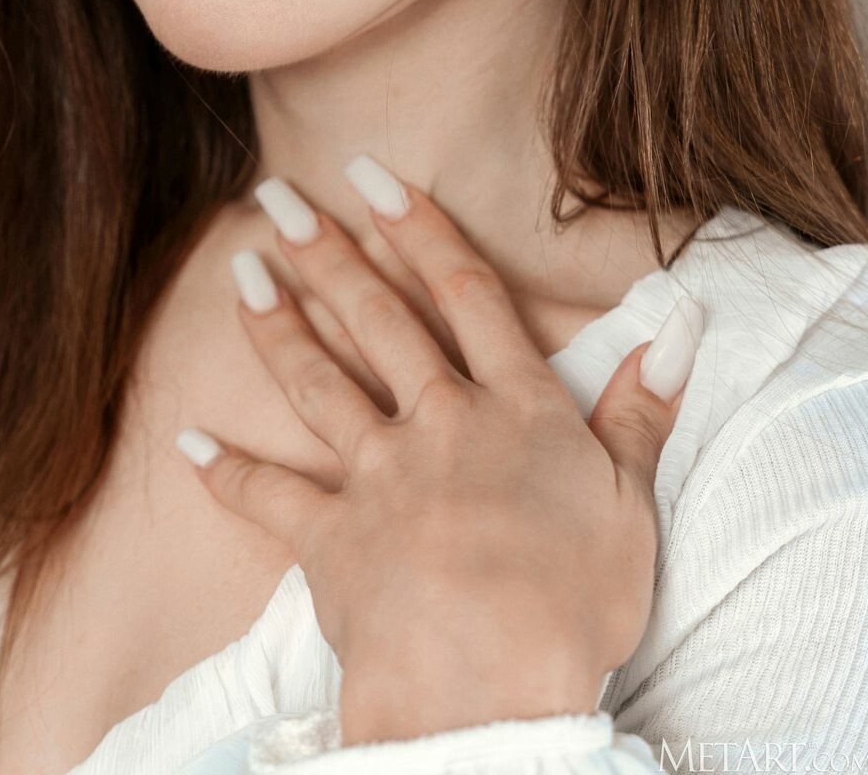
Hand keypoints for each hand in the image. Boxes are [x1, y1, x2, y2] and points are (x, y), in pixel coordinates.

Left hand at [173, 159, 703, 745]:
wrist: (488, 692)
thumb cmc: (573, 604)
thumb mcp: (632, 501)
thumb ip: (644, 408)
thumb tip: (680, 324)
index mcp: (516, 410)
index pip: (466, 295)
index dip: (420, 230)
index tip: (374, 176)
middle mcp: (440, 423)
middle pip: (377, 319)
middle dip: (326, 250)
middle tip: (277, 195)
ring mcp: (378, 477)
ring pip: (317, 381)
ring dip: (275, 324)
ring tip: (238, 270)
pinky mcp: (330, 539)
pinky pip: (268, 496)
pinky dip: (225, 469)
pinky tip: (188, 439)